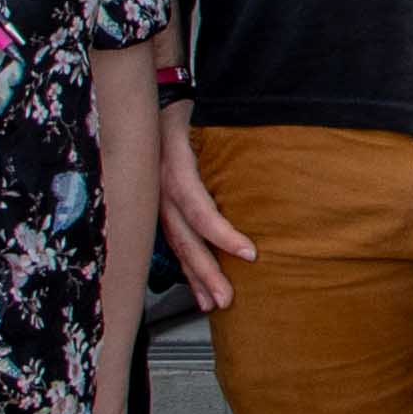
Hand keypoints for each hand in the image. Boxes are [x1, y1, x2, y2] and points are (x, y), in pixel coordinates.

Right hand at [156, 123, 261, 312]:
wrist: (145, 109)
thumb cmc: (181, 115)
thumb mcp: (200, 122)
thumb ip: (224, 144)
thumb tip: (267, 159)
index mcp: (174, 171)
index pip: (199, 210)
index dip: (223, 234)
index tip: (250, 254)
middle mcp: (160, 192)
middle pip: (185, 239)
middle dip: (206, 272)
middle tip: (227, 299)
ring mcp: (154, 204)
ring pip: (176, 246)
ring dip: (195, 277)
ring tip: (212, 304)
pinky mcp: (156, 210)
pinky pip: (172, 242)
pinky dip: (186, 267)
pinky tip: (197, 288)